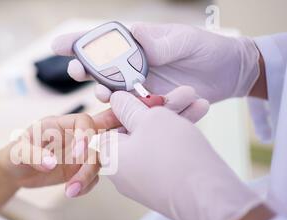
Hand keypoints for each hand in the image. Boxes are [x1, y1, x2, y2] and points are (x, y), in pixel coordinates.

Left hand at [0, 111, 120, 197]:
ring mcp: (79, 154)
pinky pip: (93, 177)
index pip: (84, 121)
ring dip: (88, 176)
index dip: (87, 134)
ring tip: (70, 190)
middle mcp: (74, 137)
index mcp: (60, 124)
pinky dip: (87, 185)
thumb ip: (33, 155)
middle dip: (116, 137)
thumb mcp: (18, 153)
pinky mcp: (79, 170)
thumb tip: (51, 164)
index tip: (79, 153)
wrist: (15, 173)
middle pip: (102, 133)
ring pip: (98, 160)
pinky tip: (71, 192)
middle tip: (126, 147)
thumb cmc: (15, 155)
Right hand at [53, 23, 259, 103]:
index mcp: (137, 45)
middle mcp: (132, 68)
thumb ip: (161, 41)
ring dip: (104, 95)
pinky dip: (128, 117)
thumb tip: (136, 36)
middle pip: (99, 70)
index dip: (78, 44)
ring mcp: (139, 90)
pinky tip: (127, 116)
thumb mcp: (185, 39)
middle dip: (84, 71)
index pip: (102, 43)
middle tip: (77, 72)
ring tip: (106, 94)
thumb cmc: (207, 48)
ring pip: (113, 95)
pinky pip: (134, 114)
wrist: (229, 74)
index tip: (57, 46)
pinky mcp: (150, 109)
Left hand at [98, 89, 262, 219]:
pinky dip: (179, 138)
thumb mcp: (151, 119)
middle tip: (182, 94)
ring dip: (174, 119)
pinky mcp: (163, 188)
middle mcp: (122, 173)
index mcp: (110, 158)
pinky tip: (199, 117)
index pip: (108, 126)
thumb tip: (116, 100)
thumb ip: (130, 108)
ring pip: (154, 141)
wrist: (209, 199)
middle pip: (134, 132)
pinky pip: (166, 156)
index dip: (125, 108)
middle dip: (158, 109)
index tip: (144, 96)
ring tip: (198, 101)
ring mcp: (143, 182)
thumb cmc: (174, 156)